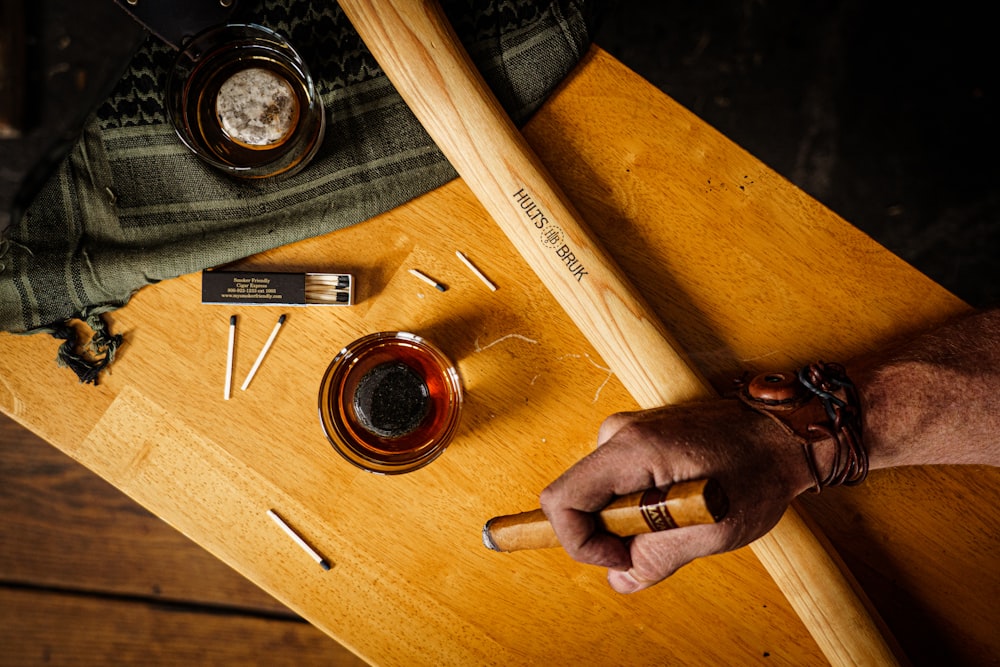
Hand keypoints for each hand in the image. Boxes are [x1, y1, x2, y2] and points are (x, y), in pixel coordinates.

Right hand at [539, 399, 814, 592]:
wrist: (781, 431)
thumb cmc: (758, 470)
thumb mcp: (714, 528)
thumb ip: (659, 558)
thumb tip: (620, 578)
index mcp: (631, 449)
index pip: (562, 500)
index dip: (581, 543)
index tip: (624, 556)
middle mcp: (618, 433)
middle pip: (577, 500)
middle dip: (610, 533)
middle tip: (665, 535)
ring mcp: (624, 432)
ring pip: (595, 496)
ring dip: (629, 520)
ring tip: (681, 515)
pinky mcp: (634, 438)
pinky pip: (613, 485)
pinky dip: (638, 505)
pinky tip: (679, 501)